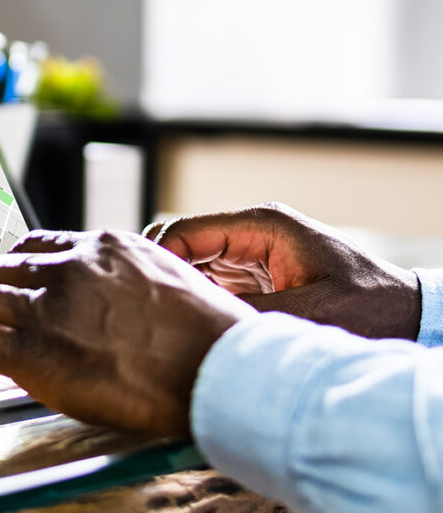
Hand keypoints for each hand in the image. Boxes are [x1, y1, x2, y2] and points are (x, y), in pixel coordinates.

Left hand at [0, 230, 255, 435]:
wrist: (221, 369)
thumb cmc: (211, 338)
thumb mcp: (169, 284)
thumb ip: (128, 282)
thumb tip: (114, 301)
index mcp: (105, 246)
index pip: (39, 245)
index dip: (12, 264)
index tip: (0, 276)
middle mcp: (71, 266)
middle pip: (1, 266)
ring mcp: (50, 305)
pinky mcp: (36, 348)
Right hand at [145, 203, 421, 339]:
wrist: (410, 317)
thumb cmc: (371, 308)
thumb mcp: (306, 311)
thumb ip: (245, 313)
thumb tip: (190, 321)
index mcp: (263, 226)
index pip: (188, 230)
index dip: (158, 256)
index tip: (140, 290)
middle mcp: (253, 234)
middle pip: (185, 246)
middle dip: (163, 274)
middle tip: (142, 308)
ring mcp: (253, 255)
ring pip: (194, 266)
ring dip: (179, 289)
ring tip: (158, 319)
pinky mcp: (257, 278)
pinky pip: (213, 284)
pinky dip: (198, 301)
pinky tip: (186, 324)